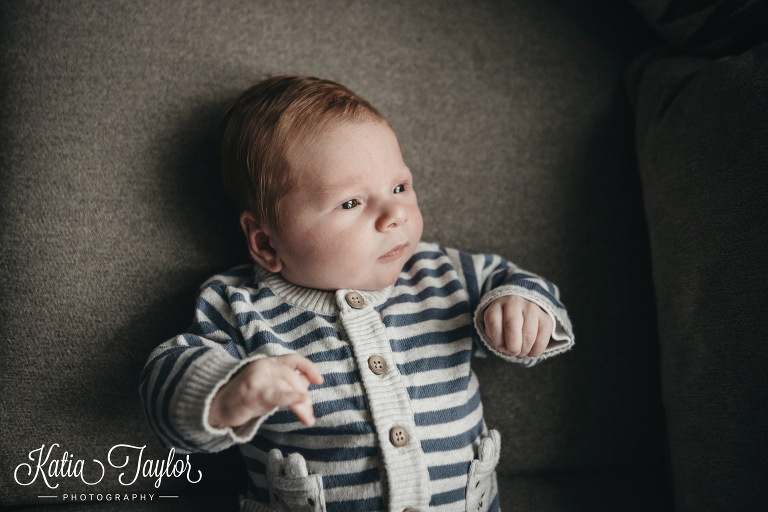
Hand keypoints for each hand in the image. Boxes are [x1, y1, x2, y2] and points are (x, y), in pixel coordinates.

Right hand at [208, 354, 323, 428]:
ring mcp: (259, 378)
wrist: (216, 405)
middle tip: (310, 414)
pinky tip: (302, 402)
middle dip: (305, 397)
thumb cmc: (244, 396)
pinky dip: (292, 398)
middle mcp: (264, 366)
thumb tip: (307, 384)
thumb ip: (285, 382)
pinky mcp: (254, 393)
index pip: (294, 360)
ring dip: (301, 406)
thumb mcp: (268, 385)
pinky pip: (278, 395)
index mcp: (269, 362)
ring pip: (289, 389)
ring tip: (307, 419)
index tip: (319, 380)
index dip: (309, 368)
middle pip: (294, 379)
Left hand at [483, 295, 552, 358]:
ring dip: (524, 349)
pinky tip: (531, 352)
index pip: (493, 321)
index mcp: (497, 305)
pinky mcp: (545, 318)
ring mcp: (532, 308)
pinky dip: (536, 350)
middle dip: (512, 344)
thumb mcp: (495, 327)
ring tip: (521, 353)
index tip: (500, 348)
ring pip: (528, 333)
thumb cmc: (504, 323)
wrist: (522, 311)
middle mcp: (514, 303)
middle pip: (511, 324)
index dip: (496, 338)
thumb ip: (496, 336)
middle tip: (513, 353)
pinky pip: (542, 339)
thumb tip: (504, 347)